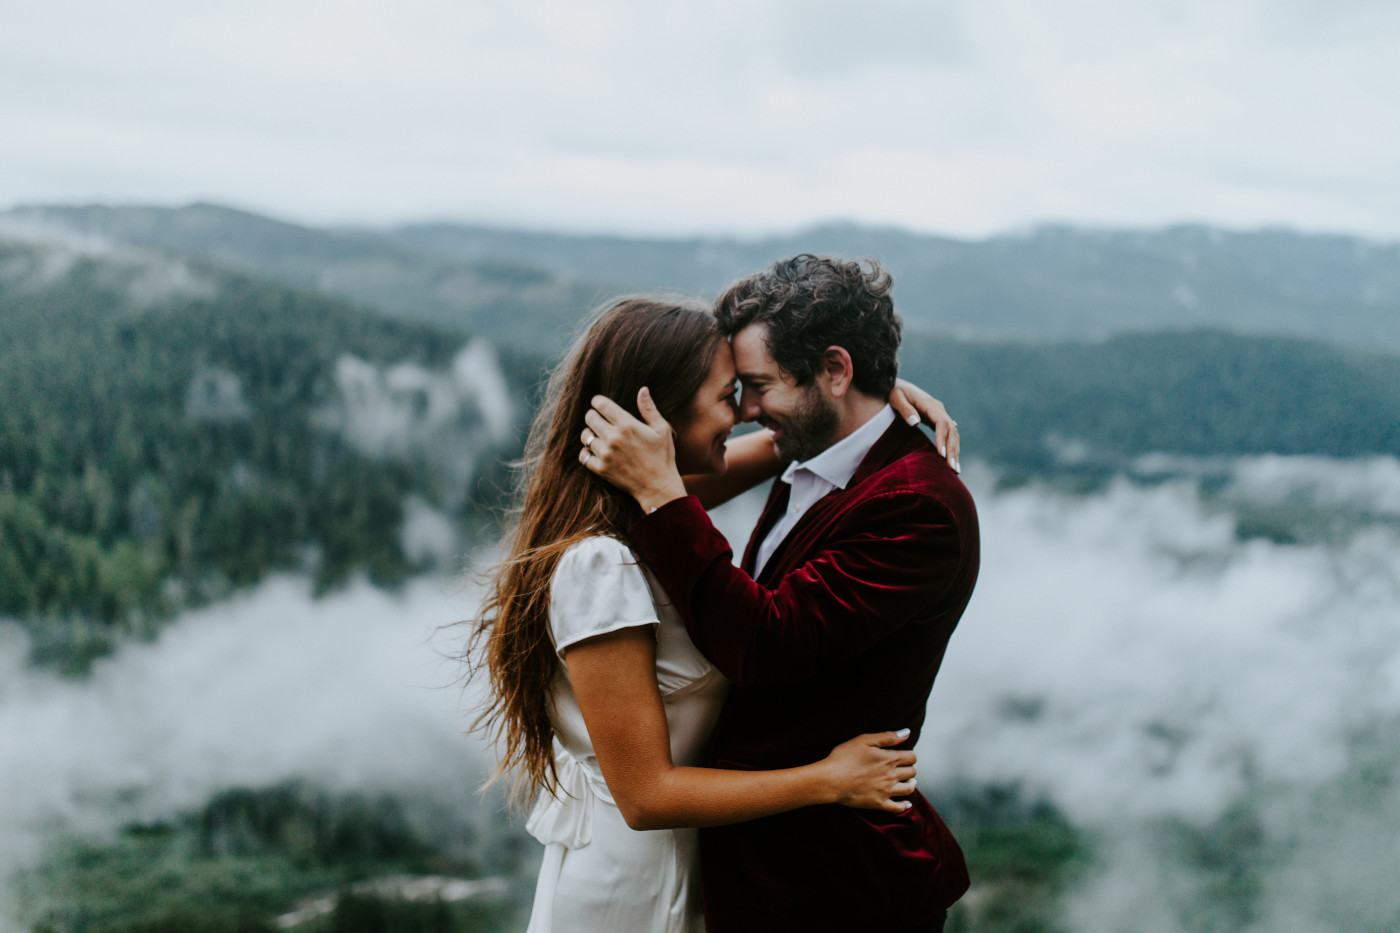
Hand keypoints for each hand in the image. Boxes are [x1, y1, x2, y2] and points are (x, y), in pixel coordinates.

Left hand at [581, 388, 688, 512]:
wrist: (658, 487)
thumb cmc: (663, 456)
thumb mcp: (662, 429)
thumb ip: (649, 409)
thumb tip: (643, 389)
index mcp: (627, 425)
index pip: (601, 404)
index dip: (597, 401)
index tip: (598, 403)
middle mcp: (613, 438)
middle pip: (589, 417)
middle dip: (593, 416)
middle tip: (598, 420)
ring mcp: (605, 454)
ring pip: (585, 436)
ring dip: (589, 434)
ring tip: (597, 436)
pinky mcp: (601, 469)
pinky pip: (583, 456)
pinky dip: (586, 452)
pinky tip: (594, 451)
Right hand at [822, 729, 917, 812]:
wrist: (830, 780)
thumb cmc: (844, 757)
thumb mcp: (864, 740)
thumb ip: (888, 737)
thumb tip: (907, 733)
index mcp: (889, 759)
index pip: (911, 757)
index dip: (910, 755)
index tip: (904, 755)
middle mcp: (891, 775)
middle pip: (912, 772)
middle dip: (909, 768)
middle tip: (903, 767)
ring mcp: (886, 791)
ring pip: (909, 788)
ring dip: (911, 784)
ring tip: (909, 781)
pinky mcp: (879, 804)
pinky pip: (898, 808)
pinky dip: (905, 806)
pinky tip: (906, 804)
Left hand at [889, 379, 959, 472]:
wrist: (896, 385)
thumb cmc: (894, 392)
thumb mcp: (896, 398)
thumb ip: (905, 410)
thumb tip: (915, 422)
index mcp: (929, 404)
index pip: (941, 423)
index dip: (942, 439)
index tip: (941, 455)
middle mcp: (938, 409)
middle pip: (951, 430)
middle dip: (953, 449)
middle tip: (952, 469)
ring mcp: (939, 413)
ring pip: (952, 433)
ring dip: (955, 450)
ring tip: (955, 470)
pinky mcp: (936, 419)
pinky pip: (948, 433)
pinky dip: (951, 446)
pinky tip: (954, 459)